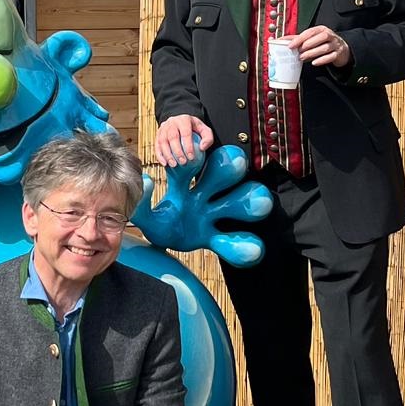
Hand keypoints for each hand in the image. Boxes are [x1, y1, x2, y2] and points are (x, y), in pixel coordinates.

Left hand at [137, 144, 271, 263]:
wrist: (162, 245)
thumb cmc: (156, 224)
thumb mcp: (146, 216)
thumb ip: (143, 202)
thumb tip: (144, 180)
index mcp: (182, 189)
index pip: (192, 169)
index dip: (195, 160)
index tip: (194, 157)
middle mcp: (200, 199)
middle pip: (220, 178)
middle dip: (229, 170)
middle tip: (239, 162)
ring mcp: (210, 218)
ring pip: (234, 204)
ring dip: (248, 202)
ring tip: (261, 201)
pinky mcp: (212, 238)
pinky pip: (230, 241)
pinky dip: (242, 246)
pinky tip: (255, 248)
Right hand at [154, 114, 214, 166]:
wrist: (180, 121)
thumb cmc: (194, 128)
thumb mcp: (204, 129)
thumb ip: (208, 138)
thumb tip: (202, 148)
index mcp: (184, 120)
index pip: (185, 133)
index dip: (188, 146)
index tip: (191, 157)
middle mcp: (172, 122)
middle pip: (172, 137)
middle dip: (177, 151)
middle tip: (183, 162)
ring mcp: (163, 128)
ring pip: (162, 141)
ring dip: (167, 154)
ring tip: (174, 165)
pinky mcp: (158, 134)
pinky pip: (157, 145)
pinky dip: (160, 155)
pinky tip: (164, 163)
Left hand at [289, 26, 350, 69]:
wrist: (340, 49)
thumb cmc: (323, 42)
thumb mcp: (312, 38)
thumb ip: (298, 39)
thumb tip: (282, 40)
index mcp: (321, 29)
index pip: (310, 32)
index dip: (300, 38)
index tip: (291, 45)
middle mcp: (329, 35)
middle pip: (320, 37)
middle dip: (308, 45)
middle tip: (298, 52)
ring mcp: (335, 44)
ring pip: (325, 47)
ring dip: (313, 53)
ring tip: (303, 57)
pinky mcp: (338, 54)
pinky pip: (331, 56)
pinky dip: (322, 60)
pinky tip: (314, 62)